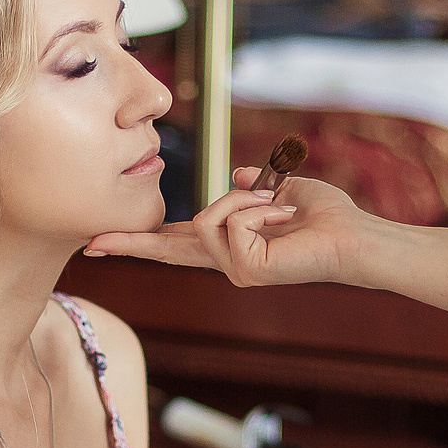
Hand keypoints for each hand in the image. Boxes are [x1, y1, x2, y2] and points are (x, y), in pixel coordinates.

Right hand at [83, 169, 374, 287]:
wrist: (355, 236)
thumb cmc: (326, 216)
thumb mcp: (280, 190)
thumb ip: (253, 187)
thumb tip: (235, 176)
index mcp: (230, 244)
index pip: (177, 242)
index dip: (142, 239)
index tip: (102, 241)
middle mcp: (226, 262)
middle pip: (166, 249)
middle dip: (130, 242)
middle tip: (93, 243)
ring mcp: (233, 269)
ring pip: (208, 217)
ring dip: (244, 199)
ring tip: (278, 203)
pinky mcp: (245, 270)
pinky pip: (231, 221)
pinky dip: (259, 207)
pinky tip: (285, 215)